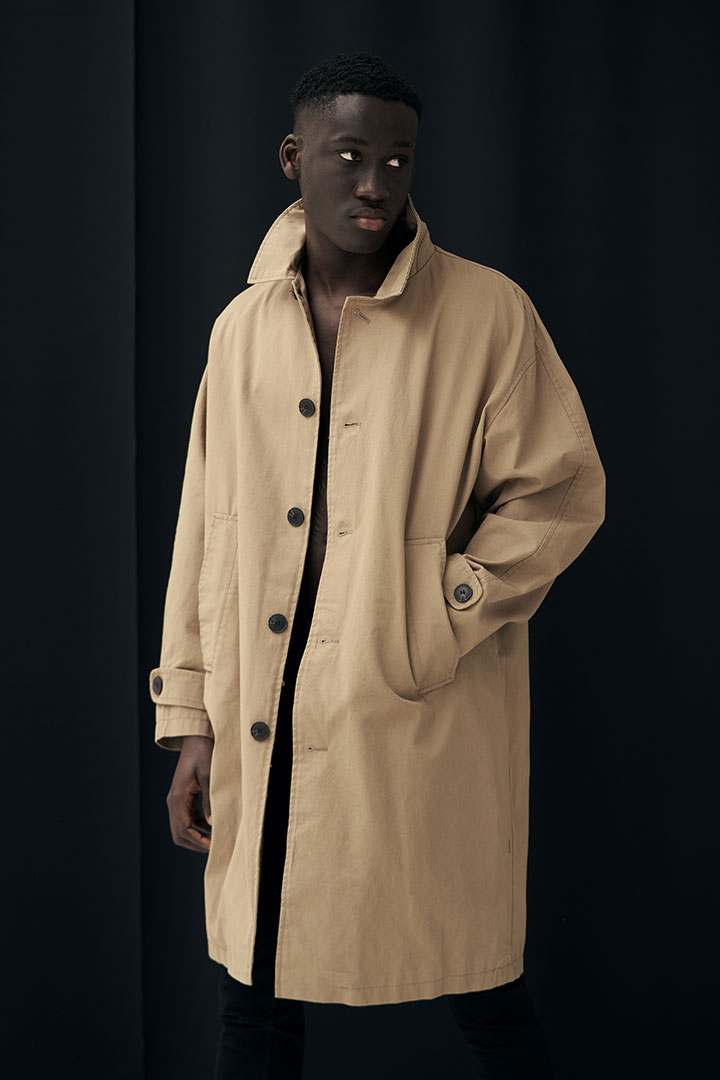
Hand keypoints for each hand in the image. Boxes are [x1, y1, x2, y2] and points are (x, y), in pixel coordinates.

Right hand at [166, 734, 213, 851]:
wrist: (196, 738)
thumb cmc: (203, 752)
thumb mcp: (209, 775)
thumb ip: (209, 800)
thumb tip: (212, 823)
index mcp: (178, 797)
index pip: (184, 829)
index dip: (198, 841)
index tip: (214, 846)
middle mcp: (174, 802)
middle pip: (180, 834)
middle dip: (196, 843)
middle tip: (216, 845)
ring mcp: (178, 801)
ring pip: (183, 828)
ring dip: (198, 836)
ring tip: (217, 836)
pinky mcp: (184, 798)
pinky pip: (189, 819)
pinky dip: (199, 826)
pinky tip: (214, 825)